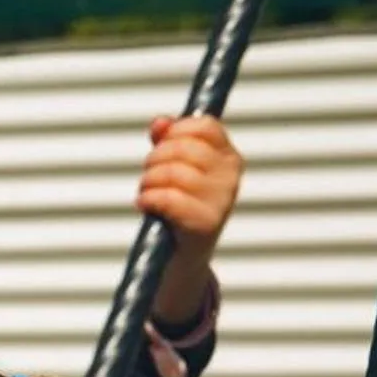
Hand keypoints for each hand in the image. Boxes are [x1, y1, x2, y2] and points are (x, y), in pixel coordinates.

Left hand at [139, 114, 240, 253]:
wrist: (183, 255)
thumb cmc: (180, 208)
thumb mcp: (176, 168)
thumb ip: (167, 140)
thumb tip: (160, 122)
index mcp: (229, 158)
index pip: (204, 126)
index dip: (175, 131)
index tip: (162, 146)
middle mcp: (230, 177)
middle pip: (182, 148)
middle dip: (154, 160)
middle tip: (149, 176)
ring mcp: (221, 201)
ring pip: (172, 172)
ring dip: (148, 182)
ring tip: (147, 193)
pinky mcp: (206, 223)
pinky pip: (168, 198)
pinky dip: (148, 199)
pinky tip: (146, 204)